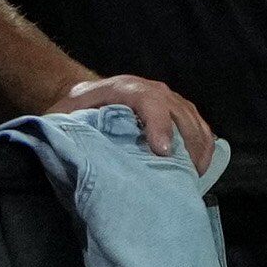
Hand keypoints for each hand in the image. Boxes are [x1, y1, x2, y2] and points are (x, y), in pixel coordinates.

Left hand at [60, 72, 216, 165]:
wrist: (82, 95)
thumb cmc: (73, 110)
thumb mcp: (62, 118)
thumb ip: (68, 133)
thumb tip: (76, 159)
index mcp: (121, 88)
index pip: (149, 99)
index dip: (159, 124)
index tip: (162, 152)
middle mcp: (151, 88)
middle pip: (179, 111)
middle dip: (186, 145)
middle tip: (184, 178)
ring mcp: (168, 99)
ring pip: (194, 120)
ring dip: (198, 149)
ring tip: (192, 179)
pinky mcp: (178, 111)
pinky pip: (200, 127)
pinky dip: (204, 148)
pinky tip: (198, 171)